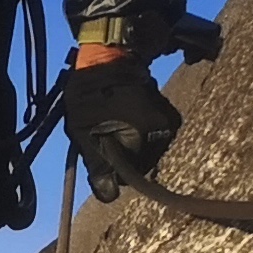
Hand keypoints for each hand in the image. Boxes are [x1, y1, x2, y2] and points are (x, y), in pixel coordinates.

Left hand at [63, 51, 181, 195]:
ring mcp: (168, 123)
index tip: (99, 154)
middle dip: (122, 157)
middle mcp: (162, 132)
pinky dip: (138, 135)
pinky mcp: (169, 115)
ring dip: (130, 146)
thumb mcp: (82, 129)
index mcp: (143, 136)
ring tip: (111, 125)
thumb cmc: (90, 92)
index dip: (112, 169)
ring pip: (147, 151)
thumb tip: (108, 196)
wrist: (110, 56)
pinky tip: (122, 120)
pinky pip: (153, 137)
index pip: (131, 174)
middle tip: (102, 135)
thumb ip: (97, 163)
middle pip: (142, 164)